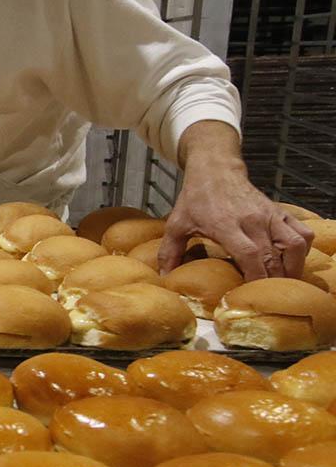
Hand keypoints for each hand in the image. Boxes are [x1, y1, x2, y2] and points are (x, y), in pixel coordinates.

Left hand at [159, 158, 311, 279]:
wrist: (215, 170)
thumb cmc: (195, 199)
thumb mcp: (176, 224)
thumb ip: (170, 252)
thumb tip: (164, 279)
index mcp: (226, 225)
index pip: (249, 254)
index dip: (254, 277)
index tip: (250, 294)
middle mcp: (252, 220)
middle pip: (273, 256)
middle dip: (272, 281)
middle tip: (265, 297)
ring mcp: (269, 215)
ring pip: (294, 245)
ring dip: (292, 267)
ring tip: (281, 281)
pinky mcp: (280, 212)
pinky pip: (303, 233)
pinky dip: (302, 250)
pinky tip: (290, 261)